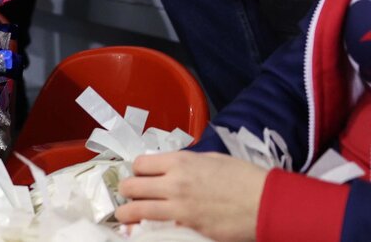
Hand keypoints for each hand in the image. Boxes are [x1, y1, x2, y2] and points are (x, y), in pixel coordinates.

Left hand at [117, 152, 266, 241]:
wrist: (267, 203)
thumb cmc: (244, 177)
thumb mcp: (211, 159)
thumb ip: (185, 164)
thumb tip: (169, 168)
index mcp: (179, 162)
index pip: (140, 164)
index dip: (137, 171)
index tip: (140, 176)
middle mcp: (173, 183)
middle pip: (132, 186)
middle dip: (127, 191)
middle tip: (128, 195)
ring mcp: (178, 208)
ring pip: (136, 210)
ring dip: (126, 213)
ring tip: (123, 216)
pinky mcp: (187, 228)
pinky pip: (157, 229)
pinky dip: (147, 230)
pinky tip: (144, 231)